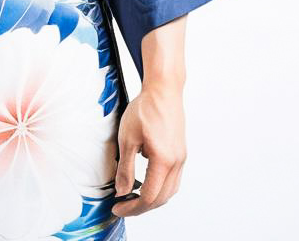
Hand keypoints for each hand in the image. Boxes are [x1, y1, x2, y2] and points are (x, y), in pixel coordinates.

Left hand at [111, 82, 186, 216]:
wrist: (163, 90)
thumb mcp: (128, 138)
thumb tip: (122, 191)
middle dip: (141, 207)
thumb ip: (126, 168)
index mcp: (163, 161)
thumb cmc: (146, 108)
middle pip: (161, 198)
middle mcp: (176, 163)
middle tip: (123, 207)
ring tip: (133, 198)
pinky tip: (147, 182)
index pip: (149, 197)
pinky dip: (160, 187)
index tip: (118, 207)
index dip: (132, 207)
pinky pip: (173, 179)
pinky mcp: (181, 152)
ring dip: (152, 199)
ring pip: (169, 191)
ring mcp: (181, 158)